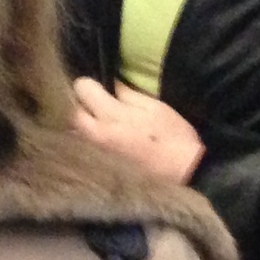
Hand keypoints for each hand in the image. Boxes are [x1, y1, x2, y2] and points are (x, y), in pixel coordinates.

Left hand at [71, 77, 204, 183]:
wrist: (188, 175)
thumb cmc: (175, 139)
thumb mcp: (156, 108)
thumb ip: (127, 95)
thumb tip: (110, 83)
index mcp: (112, 116)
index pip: (82, 89)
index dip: (87, 84)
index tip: (96, 86)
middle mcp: (97, 134)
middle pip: (70, 111)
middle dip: (77, 103)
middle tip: (92, 103)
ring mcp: (96, 153)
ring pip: (72, 131)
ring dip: (78, 122)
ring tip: (92, 119)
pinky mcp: (100, 167)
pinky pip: (82, 148)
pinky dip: (83, 139)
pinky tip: (96, 137)